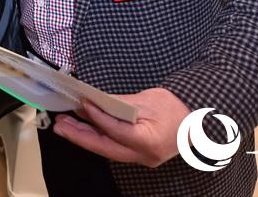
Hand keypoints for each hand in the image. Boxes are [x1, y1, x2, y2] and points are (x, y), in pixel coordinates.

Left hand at [52, 87, 190, 167]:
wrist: (197, 117)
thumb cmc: (177, 107)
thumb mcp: (147, 100)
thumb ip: (119, 104)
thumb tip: (94, 101)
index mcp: (150, 141)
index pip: (116, 130)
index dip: (97, 116)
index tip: (83, 103)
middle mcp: (144, 155)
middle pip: (105, 147)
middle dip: (80, 136)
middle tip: (60, 124)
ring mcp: (141, 157)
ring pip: (106, 148)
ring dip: (84, 136)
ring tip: (64, 125)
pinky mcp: (138, 153)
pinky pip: (113, 146)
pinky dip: (97, 135)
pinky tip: (83, 127)